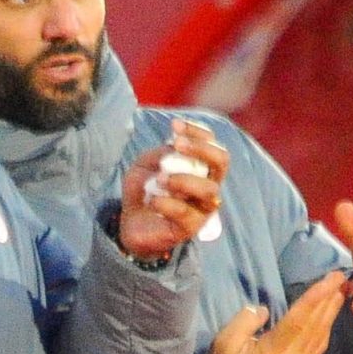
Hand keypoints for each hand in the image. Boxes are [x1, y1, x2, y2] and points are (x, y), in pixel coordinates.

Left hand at [117, 119, 227, 261]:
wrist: (131, 223)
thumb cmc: (144, 190)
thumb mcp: (146, 165)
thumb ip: (160, 155)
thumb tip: (173, 148)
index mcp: (201, 167)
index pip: (212, 144)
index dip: (198, 132)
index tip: (175, 125)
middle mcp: (208, 185)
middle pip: (221, 162)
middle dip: (201, 149)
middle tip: (176, 144)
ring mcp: (202, 208)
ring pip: (208, 190)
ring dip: (182, 179)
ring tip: (159, 178)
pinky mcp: (190, 228)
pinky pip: (186, 213)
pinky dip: (166, 203)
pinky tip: (151, 200)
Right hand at [209, 273, 346, 353]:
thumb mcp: (224, 342)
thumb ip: (245, 321)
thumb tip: (265, 310)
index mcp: (274, 351)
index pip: (300, 318)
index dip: (317, 296)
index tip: (331, 278)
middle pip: (316, 325)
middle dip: (330, 299)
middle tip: (343, 277)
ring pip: (321, 336)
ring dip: (331, 312)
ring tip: (341, 290)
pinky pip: (318, 347)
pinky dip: (326, 328)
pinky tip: (329, 317)